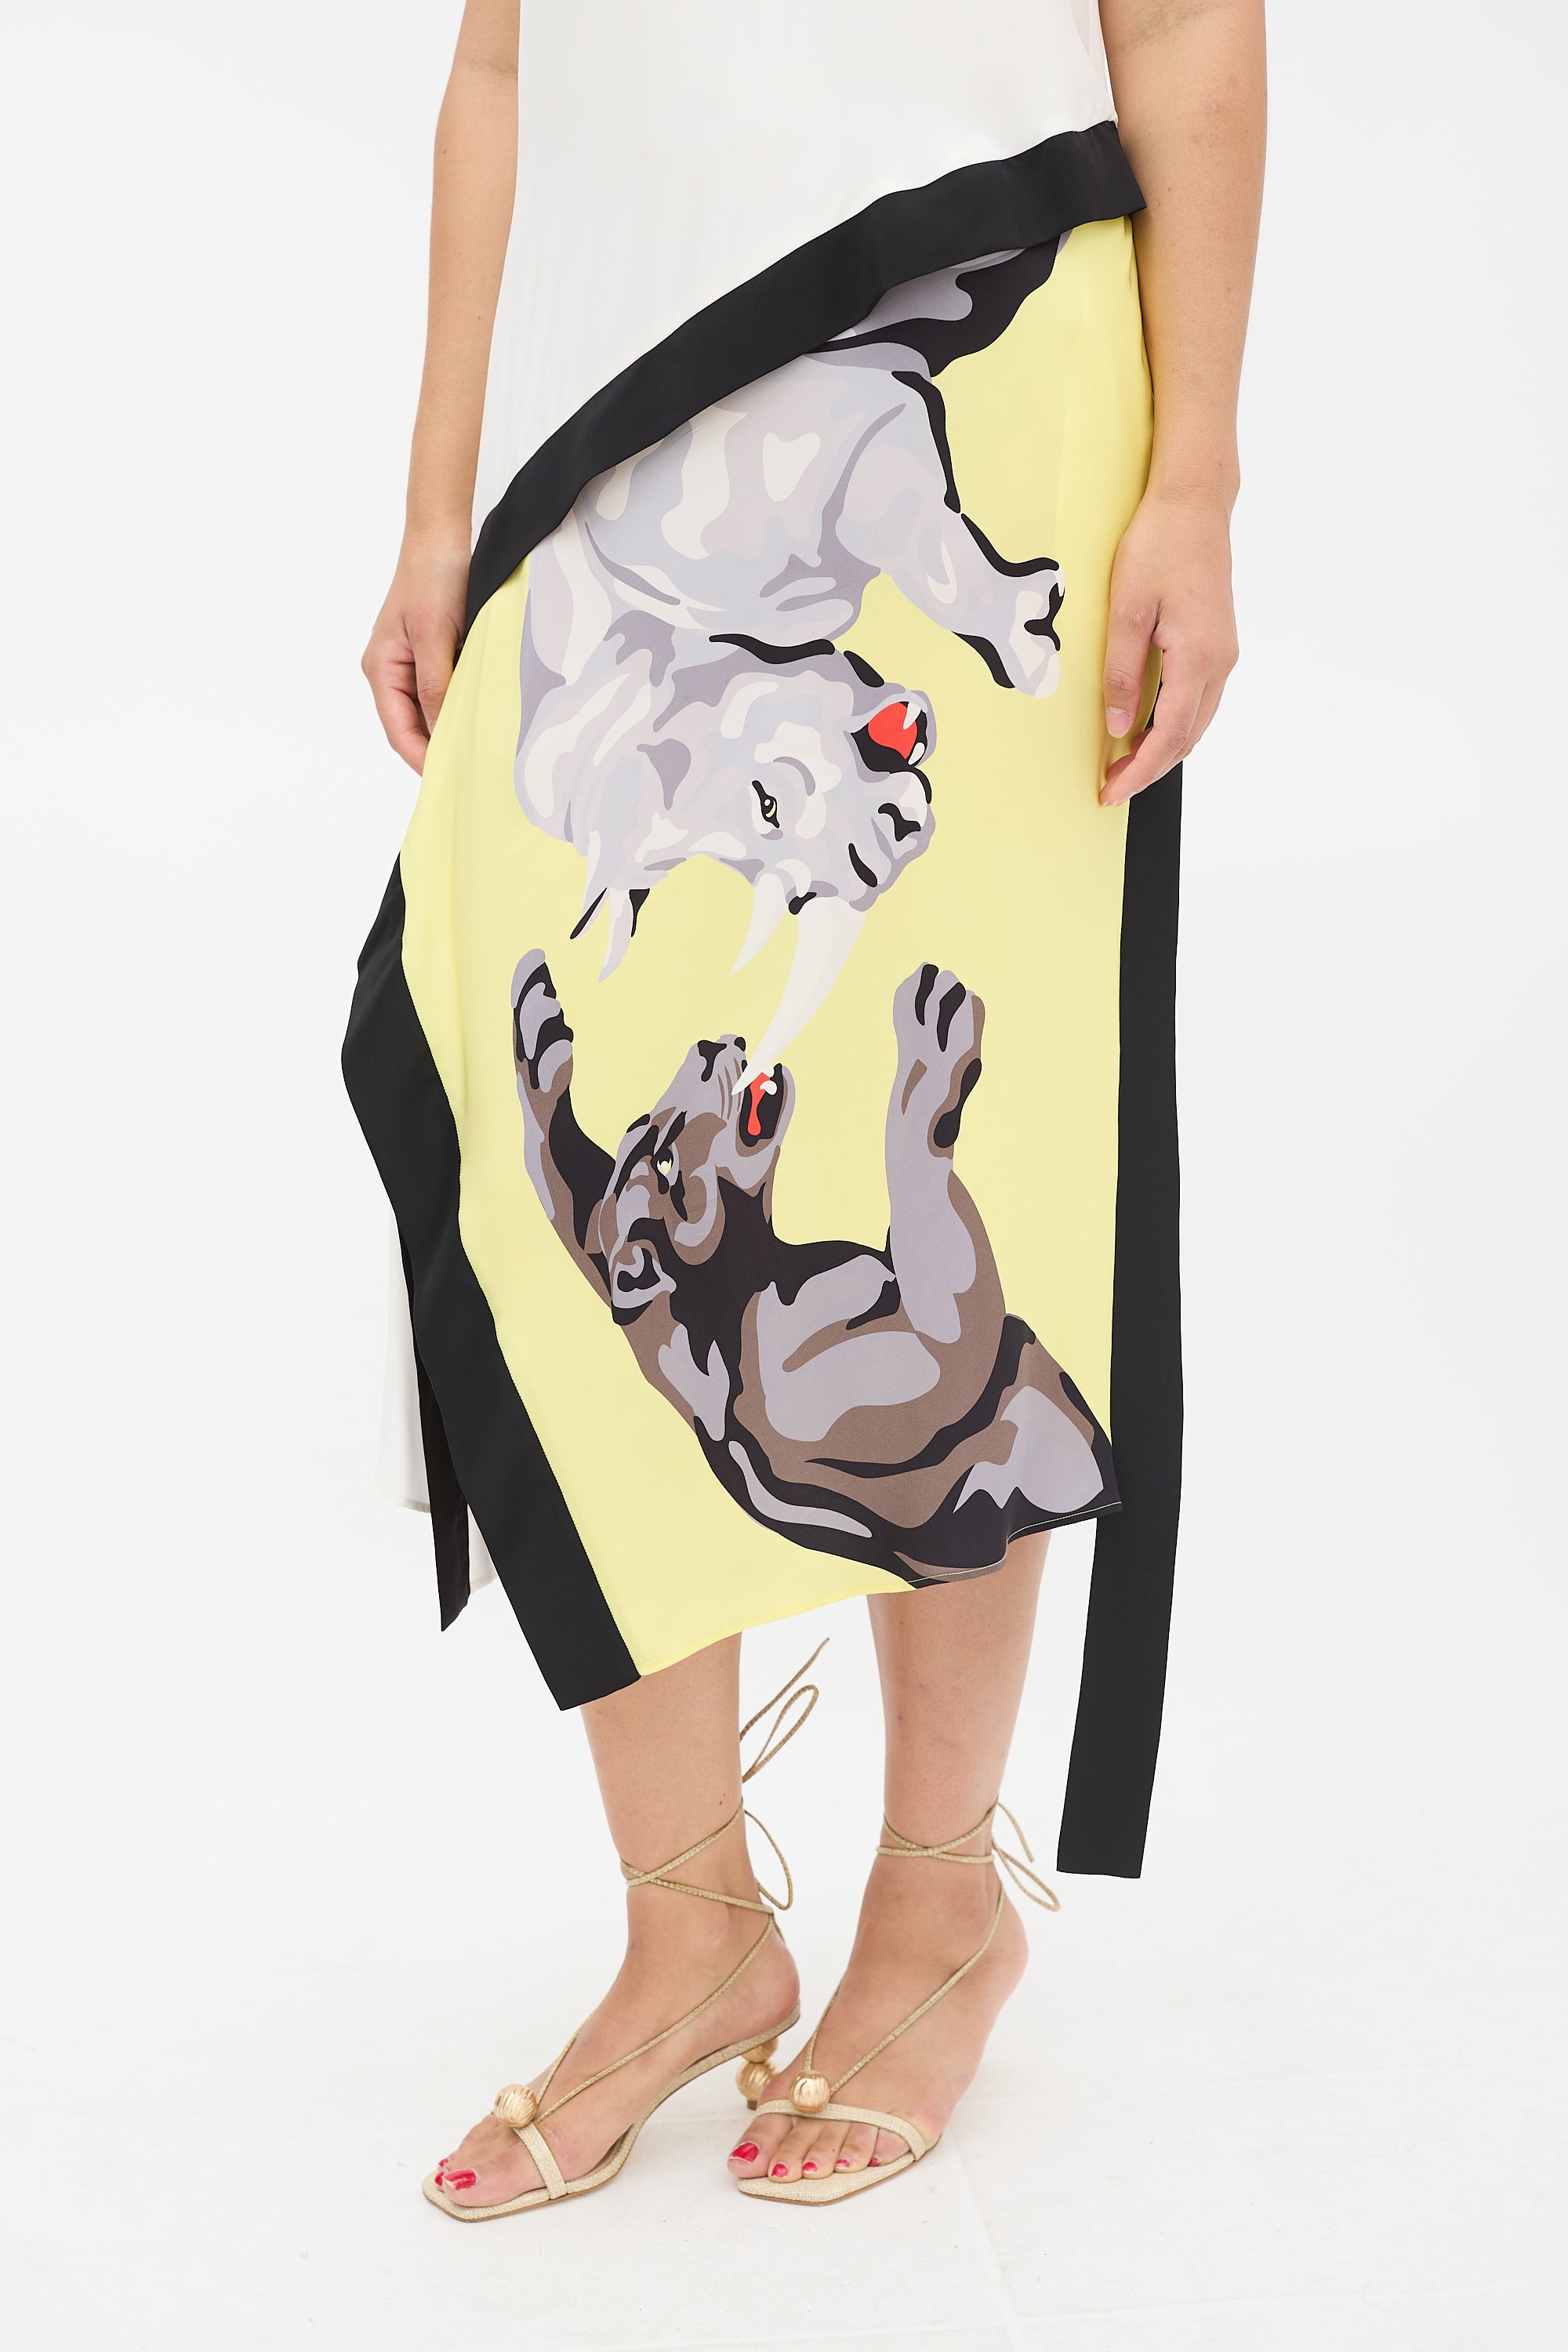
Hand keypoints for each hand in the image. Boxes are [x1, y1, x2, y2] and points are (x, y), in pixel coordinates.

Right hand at [361, 532, 470, 773]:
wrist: (442, 537)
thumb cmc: (434, 578)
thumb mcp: (435, 636)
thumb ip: (435, 686)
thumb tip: (442, 733)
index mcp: (382, 669)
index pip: (399, 731)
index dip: (423, 760)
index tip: (450, 781)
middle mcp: (391, 670)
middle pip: (412, 727)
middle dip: (438, 751)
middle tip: (472, 775)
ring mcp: (410, 663)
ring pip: (429, 712)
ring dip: (451, 730)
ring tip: (479, 752)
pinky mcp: (431, 654)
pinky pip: (442, 692)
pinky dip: (458, 707)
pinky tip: (480, 717)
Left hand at [1100, 491, 1237, 806]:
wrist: (1194, 505)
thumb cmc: (1160, 546)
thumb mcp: (1126, 610)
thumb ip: (1123, 673)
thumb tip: (1120, 725)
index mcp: (1198, 657)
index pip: (1169, 735)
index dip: (1140, 771)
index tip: (1112, 792)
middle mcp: (1220, 662)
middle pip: (1188, 737)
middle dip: (1150, 768)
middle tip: (1111, 784)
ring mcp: (1224, 654)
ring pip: (1197, 722)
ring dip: (1164, 748)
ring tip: (1125, 762)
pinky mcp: (1219, 644)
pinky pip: (1199, 700)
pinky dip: (1175, 723)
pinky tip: (1149, 725)